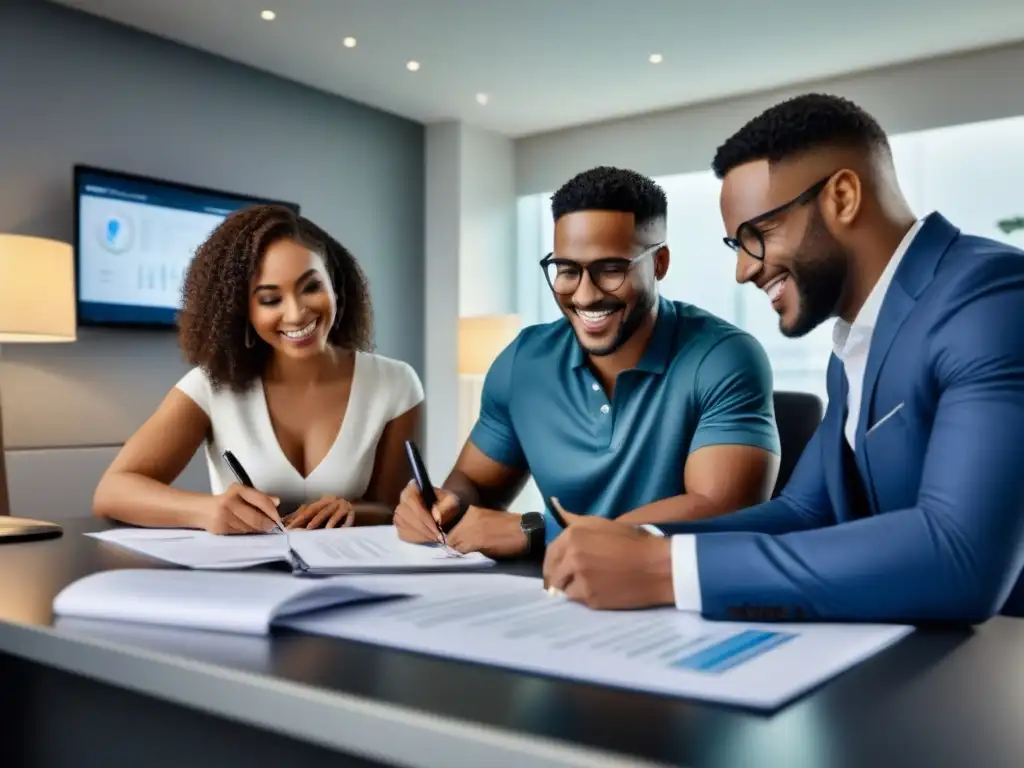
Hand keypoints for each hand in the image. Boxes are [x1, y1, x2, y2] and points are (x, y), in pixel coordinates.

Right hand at [204, 483, 281, 534]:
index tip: (277, 517)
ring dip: (257, 529)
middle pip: (255, 517)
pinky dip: (247, 533)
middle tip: (271, 526)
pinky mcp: (220, 528)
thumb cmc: (224, 502)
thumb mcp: (241, 494)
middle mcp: (230, 502)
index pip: (261, 500)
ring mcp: (224, 516)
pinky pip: (240, 533)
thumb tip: (276, 502)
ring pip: (249, 527)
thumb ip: (260, 497)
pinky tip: (247, 529)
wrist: (199, 510)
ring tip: (259, 527)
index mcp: (237, 490)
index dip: (272, 511)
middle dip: (266, 524)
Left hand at [285, 496, 354, 528]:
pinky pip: (342, 516)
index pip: (307, 509)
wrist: (359, 509)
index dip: (297, 518)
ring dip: (318, 519)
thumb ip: (306, 518)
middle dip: (304, 518)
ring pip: (327, 511)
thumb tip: (288, 523)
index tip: (288, 528)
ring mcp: (340, 504)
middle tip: (295, 527)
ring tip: (310, 527)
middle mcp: (330, 501)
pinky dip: (336, 522)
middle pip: (315, 509)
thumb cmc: (336, 515)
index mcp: (322, 501)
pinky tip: (331, 529)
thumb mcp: (321, 515)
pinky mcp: (349, 510)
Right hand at [393, 481, 460, 543]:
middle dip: (422, 528)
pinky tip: (428, 539)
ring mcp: (399, 513)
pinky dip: (416, 538)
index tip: (437, 527)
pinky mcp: (400, 526)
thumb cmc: (448, 504)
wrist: (446, 512)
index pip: (411, 501)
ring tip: (435, 538)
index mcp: (413, 488)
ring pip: (403, 525)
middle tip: (438, 536)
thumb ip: (447, 507)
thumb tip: (437, 517)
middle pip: (405, 514)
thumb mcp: (453, 502)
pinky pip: (403, 534)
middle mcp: (403, 499)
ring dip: (420, 534)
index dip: (423, 516)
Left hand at [447, 506, 528, 557]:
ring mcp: (471, 529)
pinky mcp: (476, 542)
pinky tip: (469, 561)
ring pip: (454, 545)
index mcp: (472, 511)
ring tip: (464, 560)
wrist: (526, 531)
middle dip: (454, 547)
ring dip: (458, 553)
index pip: (453, 528)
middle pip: (451, 537)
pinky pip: (462, 552)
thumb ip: (476, 526)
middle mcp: (468, 518)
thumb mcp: (490, 520)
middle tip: (460, 556)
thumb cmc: (513, 527)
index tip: (457, 547)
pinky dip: (463, 558)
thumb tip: (466, 539)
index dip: (454, 540)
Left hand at [542, 502, 674, 609]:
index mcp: (573, 535)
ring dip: (572, 589)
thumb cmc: (634, 542)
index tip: (555, 570)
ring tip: (588, 586)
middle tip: (568, 582)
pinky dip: (585, 598)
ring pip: (564, 589)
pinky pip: (578, 600)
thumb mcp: (603, 524)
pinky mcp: (590, 597)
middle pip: (554, 574)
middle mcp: (571, 556)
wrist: (657, 566)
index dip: (551, 563)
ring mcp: (579, 578)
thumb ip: (577, 525)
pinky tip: (599, 592)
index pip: (550, 553)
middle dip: (559, 579)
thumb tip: (557, 515)